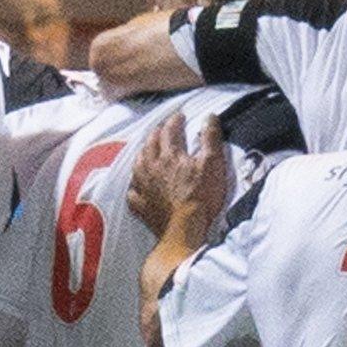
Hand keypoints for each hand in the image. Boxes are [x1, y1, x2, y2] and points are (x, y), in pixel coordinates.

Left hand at [129, 113, 228, 239]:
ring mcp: (143, 186)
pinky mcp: (140, 205)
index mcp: (170, 155)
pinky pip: (133, 190)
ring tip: (148, 150)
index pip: (170, 130)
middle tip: (163, 129)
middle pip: (150, 144)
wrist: (184, 230)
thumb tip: (209, 117)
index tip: (180, 116)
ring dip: (143, 153)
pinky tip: (138, 184)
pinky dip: (135, 184)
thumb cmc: (201, 197)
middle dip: (157, 133)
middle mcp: (151, 167)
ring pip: (138, 163)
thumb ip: (210, 138)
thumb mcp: (213, 164)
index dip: (175, 121)